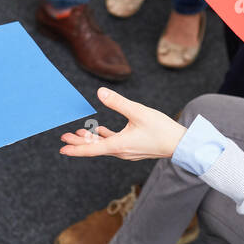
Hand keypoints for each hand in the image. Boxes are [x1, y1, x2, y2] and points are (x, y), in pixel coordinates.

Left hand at [59, 87, 187, 161]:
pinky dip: (104, 138)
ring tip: (78, 133)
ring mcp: (127, 151)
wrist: (181, 144)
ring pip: (104, 146)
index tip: (62, 148)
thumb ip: (118, 102)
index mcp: (119, 145)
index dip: (76, 148)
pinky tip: (101, 131)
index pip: (92, 149)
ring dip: (92, 139)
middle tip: (64, 136)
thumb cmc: (161, 129)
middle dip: (79, 142)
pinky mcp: (134, 148)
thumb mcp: (138, 112)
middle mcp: (121, 151)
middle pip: (95, 147)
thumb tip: (100, 92)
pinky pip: (114, 144)